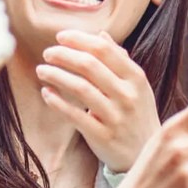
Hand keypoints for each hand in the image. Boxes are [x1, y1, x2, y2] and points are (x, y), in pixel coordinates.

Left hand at [36, 30, 159, 172]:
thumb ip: (119, 60)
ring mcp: (116, 116)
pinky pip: (75, 115)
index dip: (79, 40)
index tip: (60, 36)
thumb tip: (101, 34)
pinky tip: (46, 93)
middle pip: (90, 66)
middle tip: (48, 53)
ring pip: (80, 88)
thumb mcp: (136, 86)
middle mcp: (127, 95)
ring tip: (42, 70)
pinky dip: (57, 102)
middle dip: (64, 55)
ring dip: (56, 75)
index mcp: (136, 78)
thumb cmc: (136, 115)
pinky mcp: (103, 136)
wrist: (145, 153)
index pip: (104, 50)